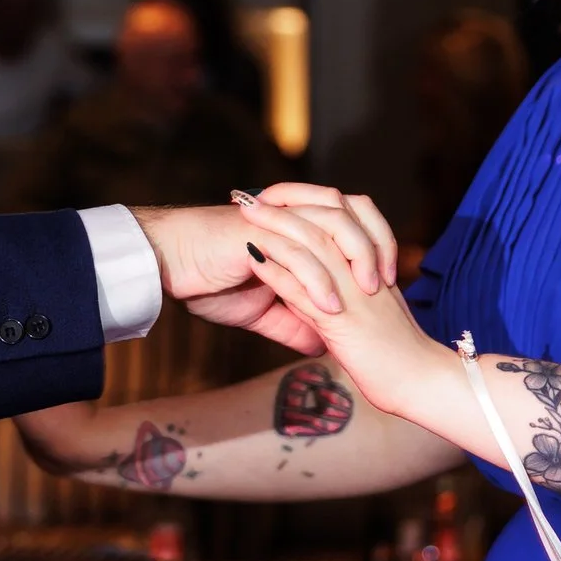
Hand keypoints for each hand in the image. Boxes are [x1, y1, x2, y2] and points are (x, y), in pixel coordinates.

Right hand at [132, 185, 397, 354]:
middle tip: (385, 287)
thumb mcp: (260, 312)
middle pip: (351, 215)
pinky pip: (296, 253)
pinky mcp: (256, 235)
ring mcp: (275, 223)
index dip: (378, 247)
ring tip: (364, 296)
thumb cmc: (209, 281)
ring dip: (352, 260)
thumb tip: (321, 345)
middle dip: (376, 247)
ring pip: (329, 228)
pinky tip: (328, 307)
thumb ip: (294, 323)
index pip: (353, 223)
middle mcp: (292, 218)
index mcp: (300, 228)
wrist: (169, 266)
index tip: (391, 285)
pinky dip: (316, 280)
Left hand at [237, 201, 446, 417]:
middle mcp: (364, 275)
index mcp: (372, 271)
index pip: (343, 222)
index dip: (310, 207)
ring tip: (246, 218)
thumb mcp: (373, 322)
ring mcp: (354, 295)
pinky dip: (276, 272)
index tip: (277, 200)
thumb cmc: (400, 361)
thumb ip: (347, 303)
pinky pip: (303, 289)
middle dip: (286, 209)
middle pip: (323, 225)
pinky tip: (253, 260)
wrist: (424, 384)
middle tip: (253, 198)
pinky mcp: (343, 322)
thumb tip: (312, 298)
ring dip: (275, 230)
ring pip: (312, 248)